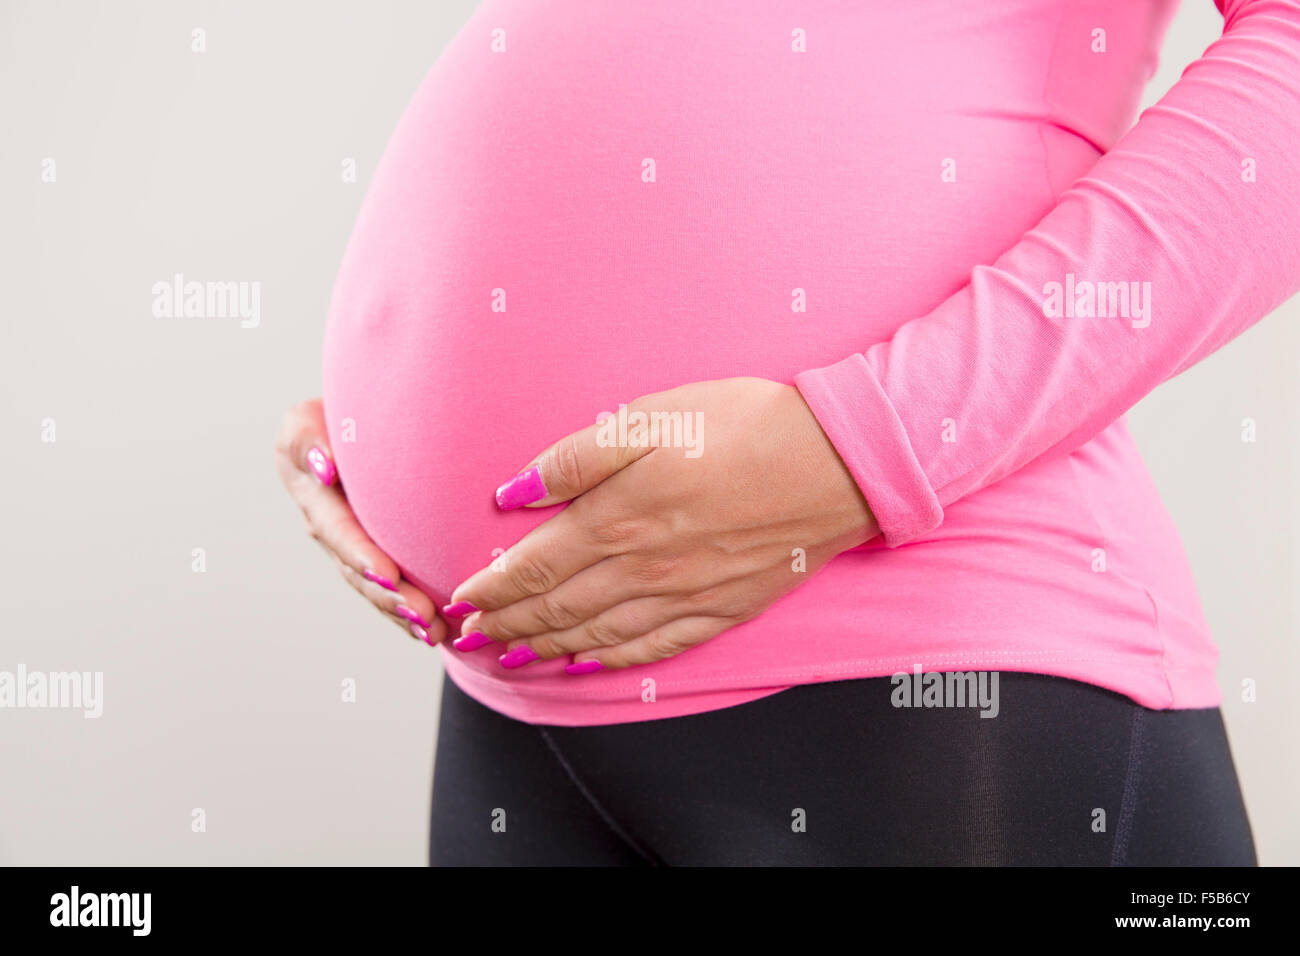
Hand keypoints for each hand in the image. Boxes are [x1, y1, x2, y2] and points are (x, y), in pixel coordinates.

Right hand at [275, 399, 444, 645]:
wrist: (352, 430)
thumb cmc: (333, 418)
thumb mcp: (304, 421)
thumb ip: (308, 441)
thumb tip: (326, 468)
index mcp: (314, 498)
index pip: (339, 531)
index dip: (361, 555)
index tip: (388, 574)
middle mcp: (331, 532)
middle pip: (361, 572)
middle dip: (390, 597)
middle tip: (423, 615)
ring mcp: (352, 549)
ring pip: (377, 589)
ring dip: (404, 613)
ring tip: (434, 632)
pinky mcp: (375, 557)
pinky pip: (391, 590)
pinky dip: (411, 613)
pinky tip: (440, 633)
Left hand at [447, 377, 878, 670]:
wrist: (838, 462)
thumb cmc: (745, 426)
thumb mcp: (653, 417)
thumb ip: (577, 458)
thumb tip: (513, 493)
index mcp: (618, 517)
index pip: (533, 566)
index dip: (490, 589)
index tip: (459, 603)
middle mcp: (642, 568)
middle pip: (557, 607)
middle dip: (507, 625)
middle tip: (470, 640)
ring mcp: (683, 595)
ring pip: (597, 635)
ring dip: (546, 648)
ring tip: (511, 657)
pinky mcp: (721, 609)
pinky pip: (654, 647)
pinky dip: (612, 660)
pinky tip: (589, 664)